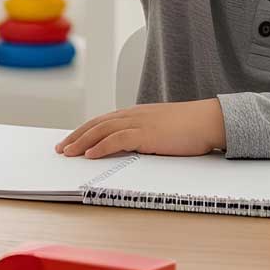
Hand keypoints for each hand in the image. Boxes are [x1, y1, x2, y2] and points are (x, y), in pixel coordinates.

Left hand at [56, 98, 225, 159]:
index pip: (103, 121)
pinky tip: (89, 155)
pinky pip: (117, 139)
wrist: (209, 120)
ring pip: (102, 130)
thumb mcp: (161, 130)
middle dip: (76, 136)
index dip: (85, 131)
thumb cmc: (189, 128)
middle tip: (61, 149)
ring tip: (68, 153)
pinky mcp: (146, 134)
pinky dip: (100, 147)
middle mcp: (133, 115)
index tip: (71, 141)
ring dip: (82, 142)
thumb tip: (131, 149)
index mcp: (136, 114)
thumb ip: (144, 135)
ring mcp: (139, 123)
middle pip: (97, 124)